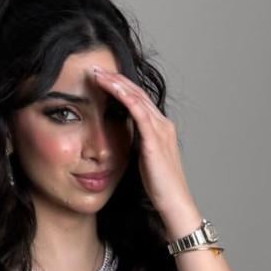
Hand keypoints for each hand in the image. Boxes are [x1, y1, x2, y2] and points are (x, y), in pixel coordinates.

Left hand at [91, 64, 198, 233]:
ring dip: (116, 83)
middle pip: (137, 93)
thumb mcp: (143, 162)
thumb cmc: (159, 188)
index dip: (120, 88)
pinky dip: (124, 96)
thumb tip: (119, 141)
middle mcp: (163, 124)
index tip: (101, 80)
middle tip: (95, 68)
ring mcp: (161, 129)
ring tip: (98, 73)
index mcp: (160, 129)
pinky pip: (138, 111)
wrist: (175, 203)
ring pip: (137, 97)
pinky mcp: (155, 139)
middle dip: (116, 79)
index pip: (138, 101)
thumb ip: (134, 147)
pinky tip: (110, 87)